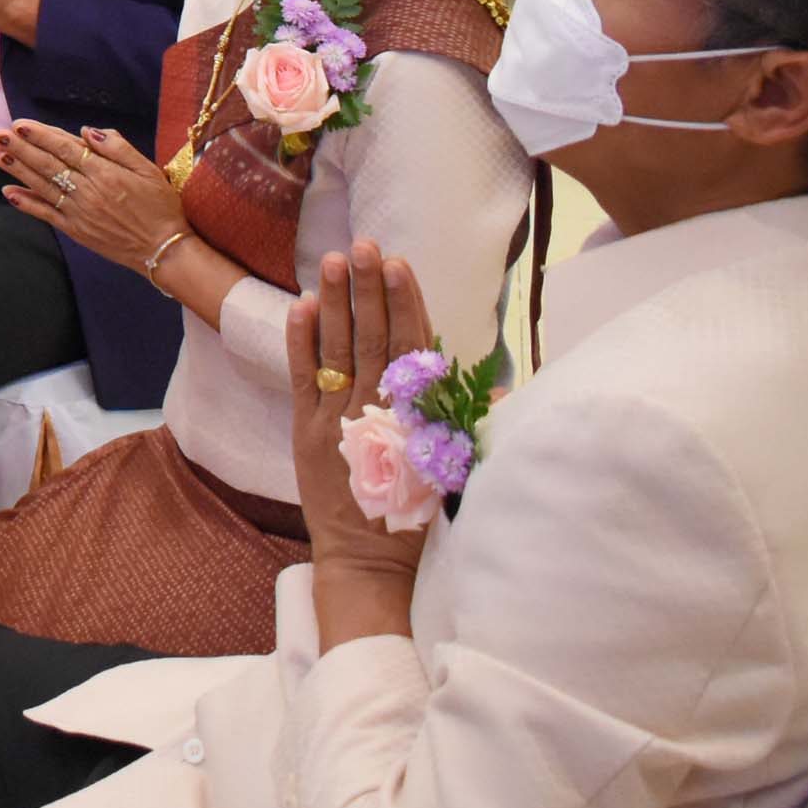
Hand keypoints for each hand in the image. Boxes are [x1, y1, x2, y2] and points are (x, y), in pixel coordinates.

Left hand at [0, 120, 185, 273]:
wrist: (163, 249)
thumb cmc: (160, 206)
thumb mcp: (148, 169)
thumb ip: (118, 147)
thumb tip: (87, 131)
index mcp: (105, 172)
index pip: (65, 148)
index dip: (40, 135)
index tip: (19, 124)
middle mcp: (87, 191)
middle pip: (48, 165)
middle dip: (21, 148)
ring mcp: (78, 212)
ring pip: (42, 186)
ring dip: (18, 170)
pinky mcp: (76, 230)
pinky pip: (46, 214)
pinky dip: (26, 204)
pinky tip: (8, 192)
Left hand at [287, 238, 442, 588]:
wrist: (370, 562)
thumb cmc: (417, 517)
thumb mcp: (453, 469)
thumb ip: (470, 424)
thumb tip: (507, 391)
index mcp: (417, 415)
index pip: (413, 346)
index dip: (406, 303)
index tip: (400, 265)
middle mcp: (380, 409)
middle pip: (376, 336)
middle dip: (370, 288)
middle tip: (365, 244)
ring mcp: (341, 417)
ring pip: (339, 348)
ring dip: (336, 302)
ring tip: (332, 260)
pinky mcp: (308, 431)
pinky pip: (304, 378)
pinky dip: (301, 341)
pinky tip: (299, 307)